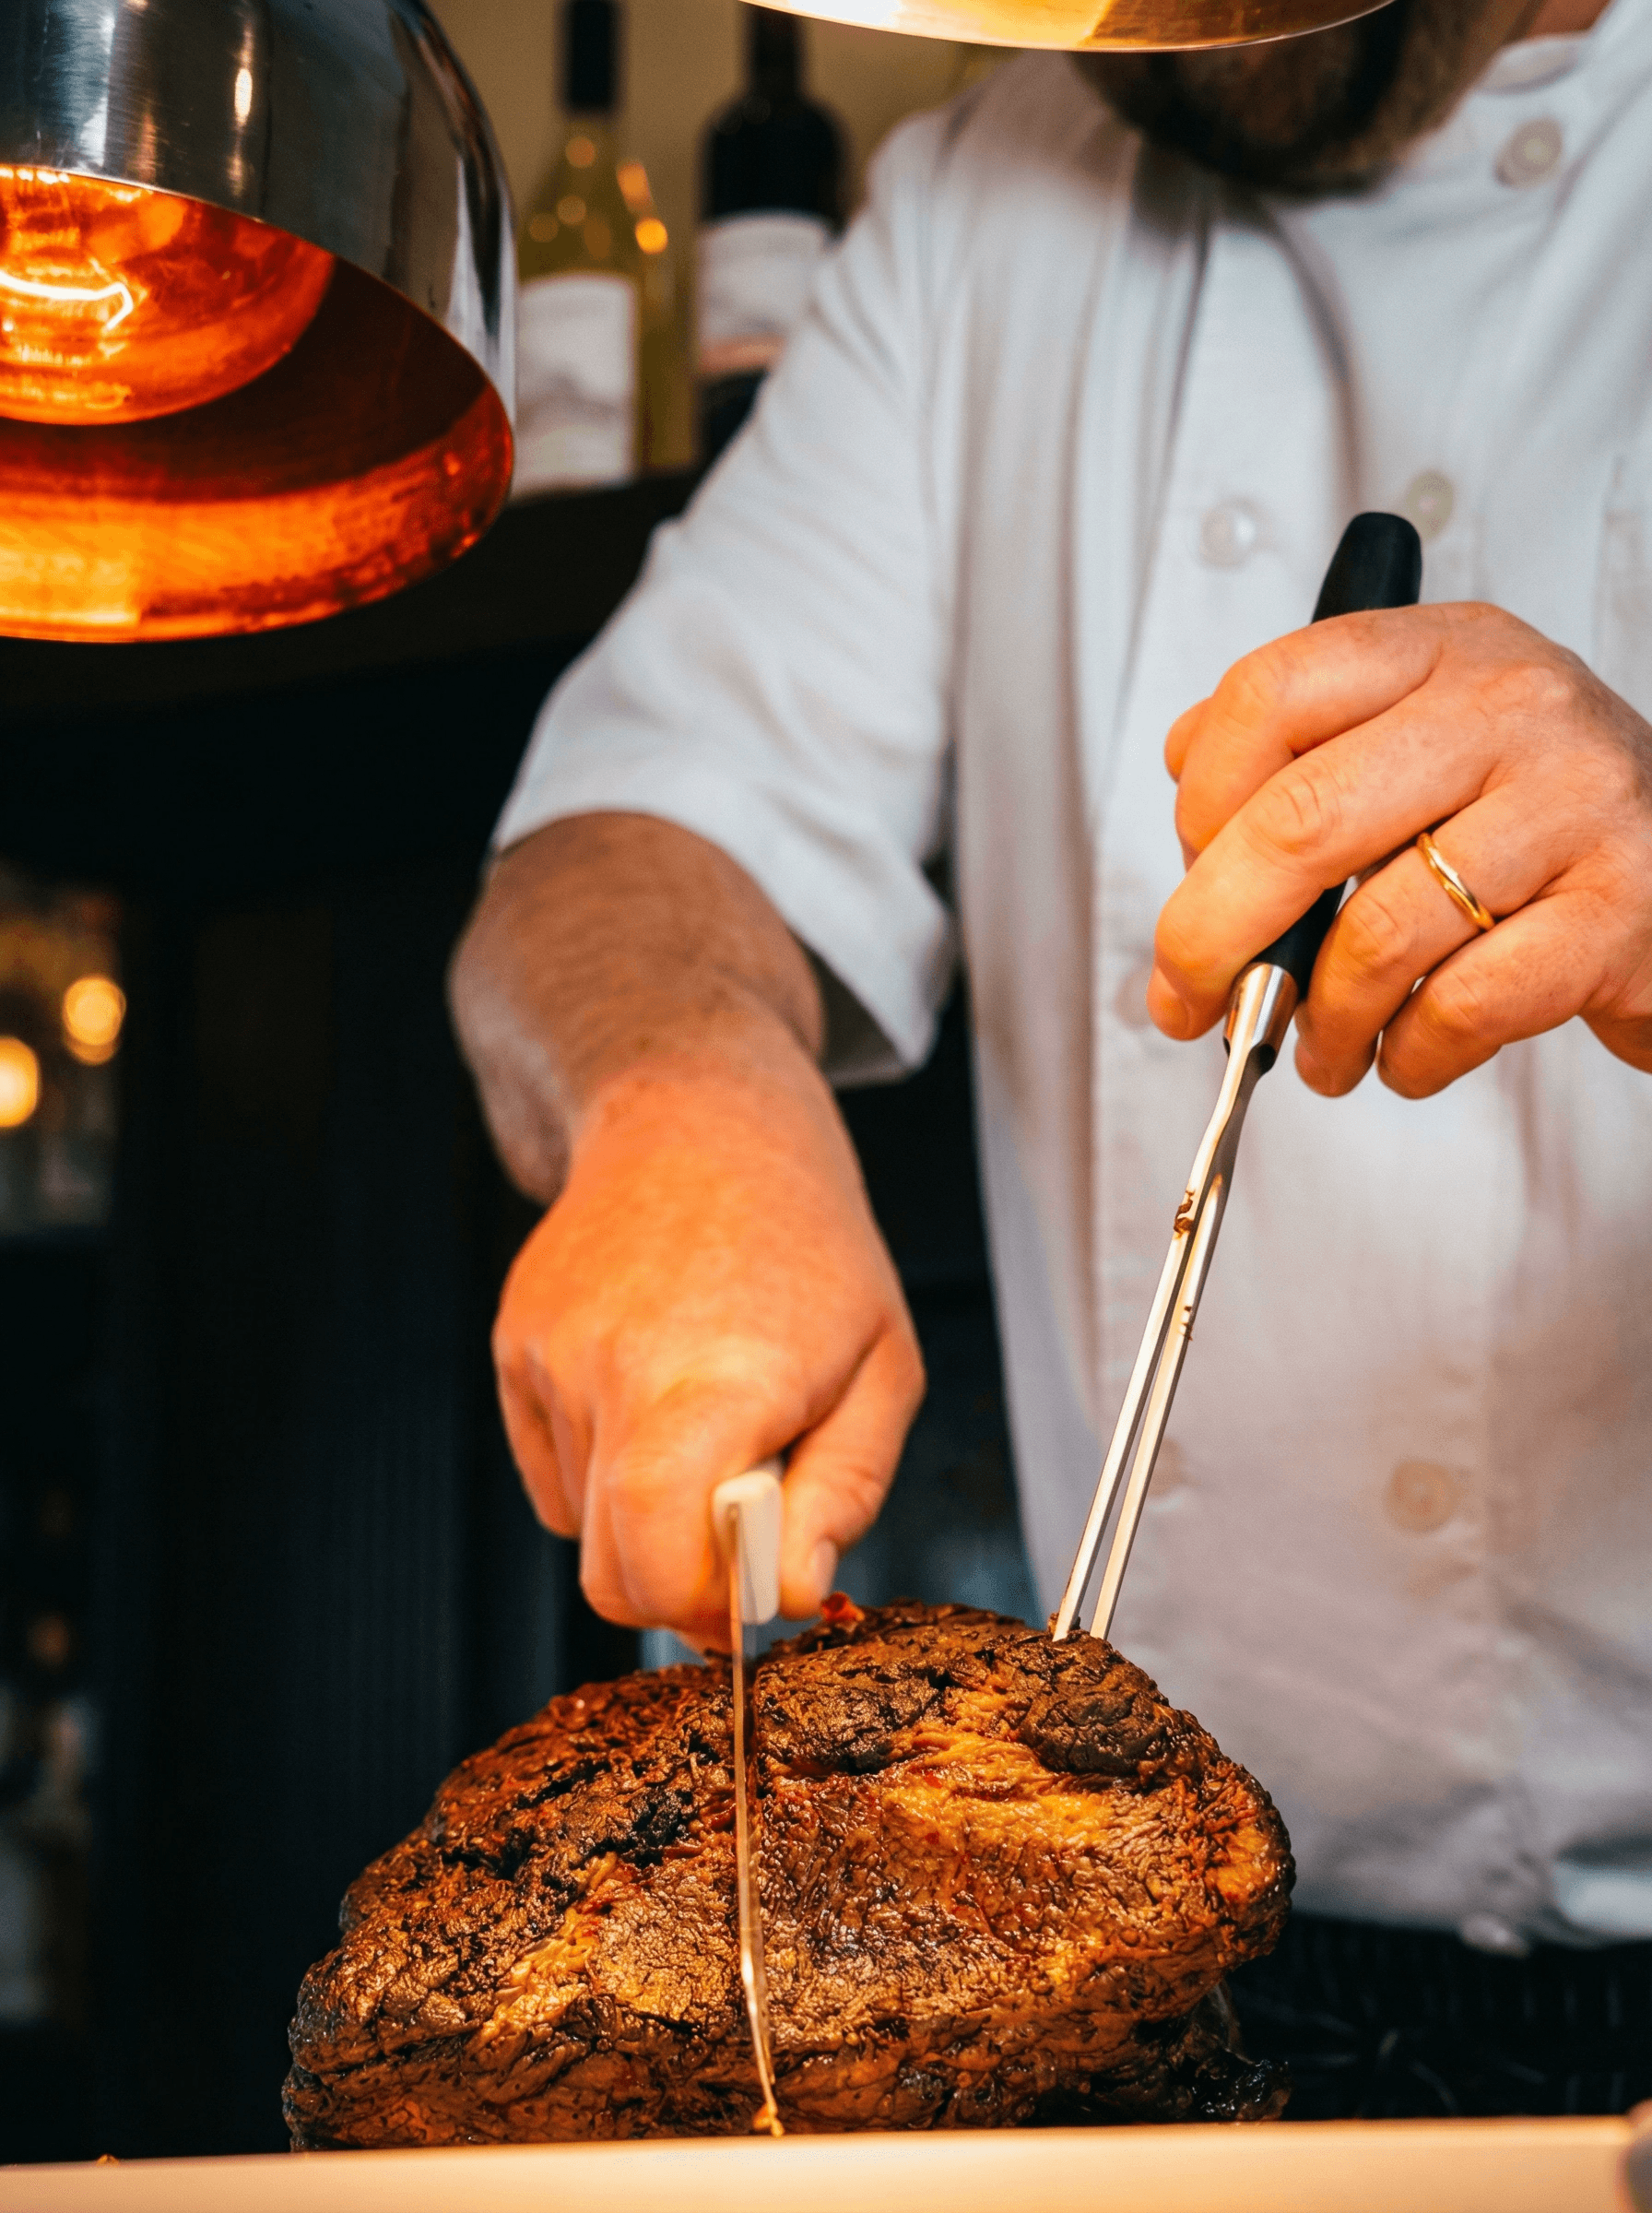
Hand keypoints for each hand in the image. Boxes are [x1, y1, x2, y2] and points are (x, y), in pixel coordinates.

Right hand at [491, 1043, 922, 1650]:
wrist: (700, 1117)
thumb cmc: (809, 1243)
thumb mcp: (882, 1368)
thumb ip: (842, 1494)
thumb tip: (793, 1598)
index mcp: (708, 1386)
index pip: (660, 1573)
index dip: (712, 1609)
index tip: (765, 1583)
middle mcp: (606, 1375)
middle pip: (608, 1577)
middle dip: (683, 1582)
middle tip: (750, 1521)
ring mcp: (545, 1359)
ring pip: (586, 1523)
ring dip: (652, 1508)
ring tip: (711, 1411)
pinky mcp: (513, 1347)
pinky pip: (554, 1472)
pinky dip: (605, 1468)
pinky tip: (657, 1386)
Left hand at [1147, 602, 1651, 1096]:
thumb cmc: (1530, 826)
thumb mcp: (1422, 750)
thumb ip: (1301, 764)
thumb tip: (1191, 848)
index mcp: (1441, 649)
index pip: (1269, 695)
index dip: (1198, 805)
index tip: (1188, 880)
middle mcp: (1510, 704)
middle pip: (1300, 820)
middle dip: (1211, 936)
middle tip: (1187, 1001)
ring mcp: (1575, 803)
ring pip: (1378, 934)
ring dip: (1321, 1021)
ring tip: (1322, 1050)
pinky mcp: (1621, 911)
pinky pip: (1462, 1006)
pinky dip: (1410, 1056)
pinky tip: (1406, 1059)